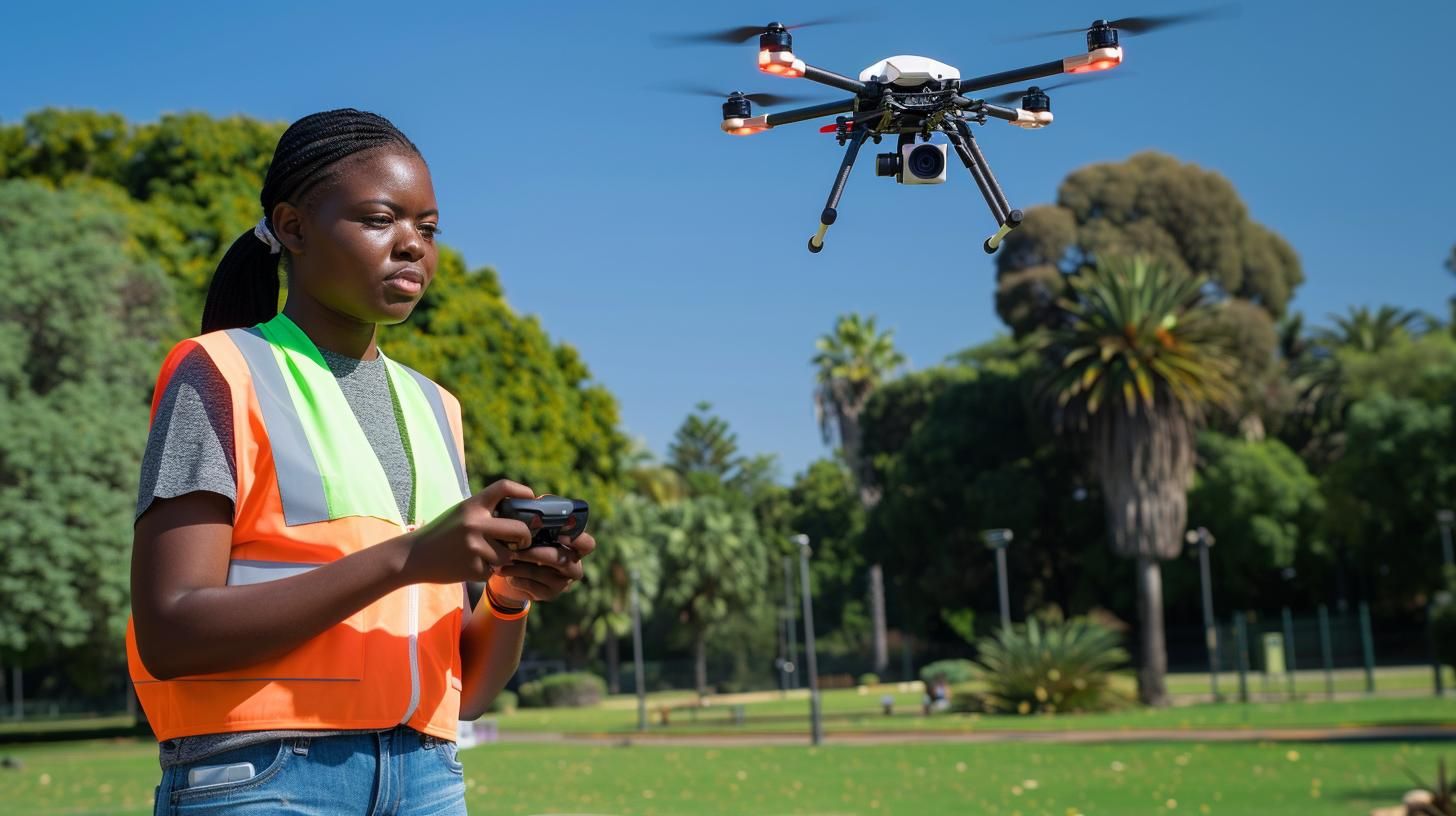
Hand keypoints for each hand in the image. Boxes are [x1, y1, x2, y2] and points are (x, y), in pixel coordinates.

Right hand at [396, 480, 535, 585]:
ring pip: (508, 555)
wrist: (412, 557)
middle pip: (520, 529)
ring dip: (503, 558)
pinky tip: (470, 565)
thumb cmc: (441, 534)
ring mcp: (475, 547)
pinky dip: (487, 570)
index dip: (523, 491)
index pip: (504, 488)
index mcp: (472, 505)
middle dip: (525, 538)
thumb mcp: (461, 514)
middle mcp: (475, 524)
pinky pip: (493, 570)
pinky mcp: (473, 568)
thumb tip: (519, 514)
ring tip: (484, 556)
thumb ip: (485, 512)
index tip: (531, 498)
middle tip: (522, 542)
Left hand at [490, 530, 596, 603]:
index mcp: (575, 547)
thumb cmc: (528, 544)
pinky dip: (515, 577)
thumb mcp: (534, 531)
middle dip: (539, 553)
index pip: (587, 544)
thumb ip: (539, 520)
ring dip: (521, 565)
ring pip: (544, 574)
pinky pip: (532, 586)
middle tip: (519, 546)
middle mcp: (573, 566)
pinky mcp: (549, 594)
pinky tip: (503, 570)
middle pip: (563, 559)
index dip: (577, 539)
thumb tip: (534, 502)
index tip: (559, 534)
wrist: (516, 572)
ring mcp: (562, 583)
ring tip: (504, 558)